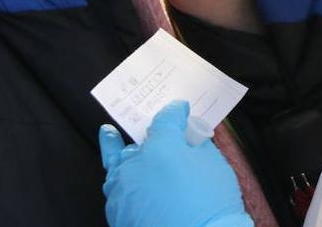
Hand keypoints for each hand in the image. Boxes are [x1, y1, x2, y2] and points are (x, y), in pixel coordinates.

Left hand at [99, 101, 251, 226]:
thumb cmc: (210, 206)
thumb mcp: (213, 164)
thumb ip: (198, 144)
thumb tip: (189, 138)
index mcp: (161, 146)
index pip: (166, 119)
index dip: (175, 112)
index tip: (179, 110)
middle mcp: (135, 164)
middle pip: (139, 141)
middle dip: (150, 136)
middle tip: (157, 133)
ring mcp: (123, 189)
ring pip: (118, 163)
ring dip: (117, 150)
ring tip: (108, 134)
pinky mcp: (118, 211)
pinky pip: (114, 190)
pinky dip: (117, 180)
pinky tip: (116, 175)